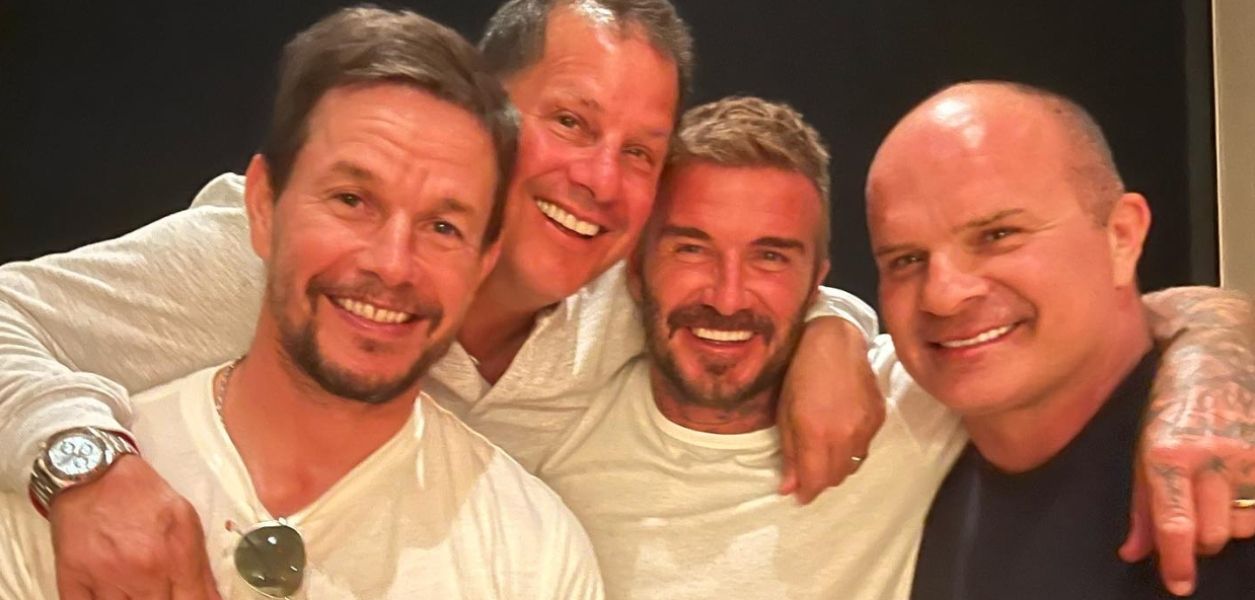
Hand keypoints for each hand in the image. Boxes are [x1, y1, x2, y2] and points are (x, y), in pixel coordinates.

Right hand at [49, 454, 220, 598]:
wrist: (93, 472)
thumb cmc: (140, 494)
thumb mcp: (186, 521)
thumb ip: (200, 566)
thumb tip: (213, 598)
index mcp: (175, 557)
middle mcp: (142, 572)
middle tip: (158, 591)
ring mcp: (105, 579)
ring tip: (138, 591)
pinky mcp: (73, 579)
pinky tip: (111, 595)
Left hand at [778, 317, 884, 503]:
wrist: (835, 341)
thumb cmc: (800, 372)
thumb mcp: (784, 412)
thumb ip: (789, 452)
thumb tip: (788, 487)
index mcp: (816, 434)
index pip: (816, 481)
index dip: (806, 492)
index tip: (798, 494)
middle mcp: (845, 436)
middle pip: (835, 478)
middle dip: (820, 480)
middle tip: (808, 471)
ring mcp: (866, 428)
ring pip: (853, 465)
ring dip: (837, 466)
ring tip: (824, 450)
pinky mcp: (879, 418)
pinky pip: (865, 446)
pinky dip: (852, 447)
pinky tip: (841, 431)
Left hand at [1119, 286, 1254, 595]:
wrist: (1215, 352)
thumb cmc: (1169, 402)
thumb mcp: (1142, 448)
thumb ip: (1141, 505)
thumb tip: (1134, 553)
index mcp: (1167, 455)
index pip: (1175, 524)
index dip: (1177, 562)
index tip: (1178, 585)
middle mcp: (1211, 457)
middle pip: (1213, 534)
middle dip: (1200, 540)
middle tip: (1190, 523)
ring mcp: (1249, 455)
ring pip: (1242, 525)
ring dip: (1227, 522)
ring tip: (1213, 492)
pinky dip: (1249, 509)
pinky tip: (1236, 487)